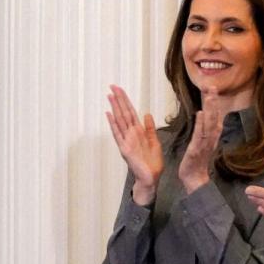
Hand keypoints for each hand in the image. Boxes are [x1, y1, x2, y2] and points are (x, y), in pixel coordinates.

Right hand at [105, 85, 163, 204]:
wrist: (151, 178)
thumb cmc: (152, 163)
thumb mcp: (155, 142)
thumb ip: (150, 128)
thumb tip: (147, 114)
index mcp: (138, 132)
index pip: (130, 113)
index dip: (126, 101)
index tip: (120, 90)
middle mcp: (130, 134)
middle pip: (124, 113)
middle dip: (119, 100)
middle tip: (112, 86)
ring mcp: (126, 141)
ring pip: (120, 120)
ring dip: (115, 107)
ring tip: (109, 95)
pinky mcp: (125, 149)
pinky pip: (118, 134)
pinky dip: (113, 124)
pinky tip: (109, 114)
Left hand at [178, 88, 222, 193]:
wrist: (194, 180)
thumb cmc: (197, 162)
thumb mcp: (202, 144)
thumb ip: (206, 131)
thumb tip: (208, 118)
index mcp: (211, 137)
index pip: (215, 116)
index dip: (215, 103)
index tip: (213, 89)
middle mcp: (210, 139)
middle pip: (214, 117)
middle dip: (214, 102)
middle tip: (213, 87)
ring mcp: (204, 144)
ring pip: (209, 124)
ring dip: (210, 109)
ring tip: (210, 96)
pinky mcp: (196, 150)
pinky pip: (199, 135)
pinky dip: (201, 124)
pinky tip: (200, 114)